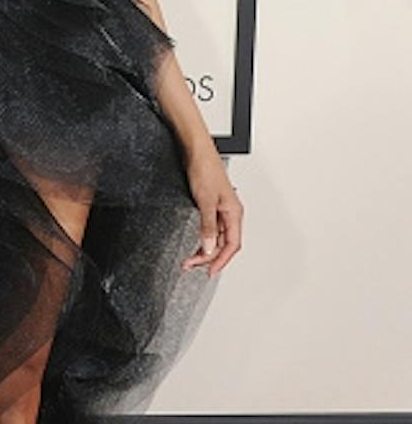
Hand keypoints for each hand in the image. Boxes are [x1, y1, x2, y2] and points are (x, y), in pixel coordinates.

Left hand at [181, 144, 242, 277]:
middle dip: (208, 257)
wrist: (196, 152)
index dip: (221, 260)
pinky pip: (209, 228)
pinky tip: (194, 244)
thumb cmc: (205, 169)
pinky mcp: (210, 206)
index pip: (232, 244)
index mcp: (234, 212)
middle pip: (222, 244)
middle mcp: (229, 213)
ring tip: (189, 258)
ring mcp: (220, 210)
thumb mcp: (205, 201)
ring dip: (203, 249)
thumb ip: (207, 226)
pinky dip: (201, 238)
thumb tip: (208, 247)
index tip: (209, 271)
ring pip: (215, 237)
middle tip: (191, 264)